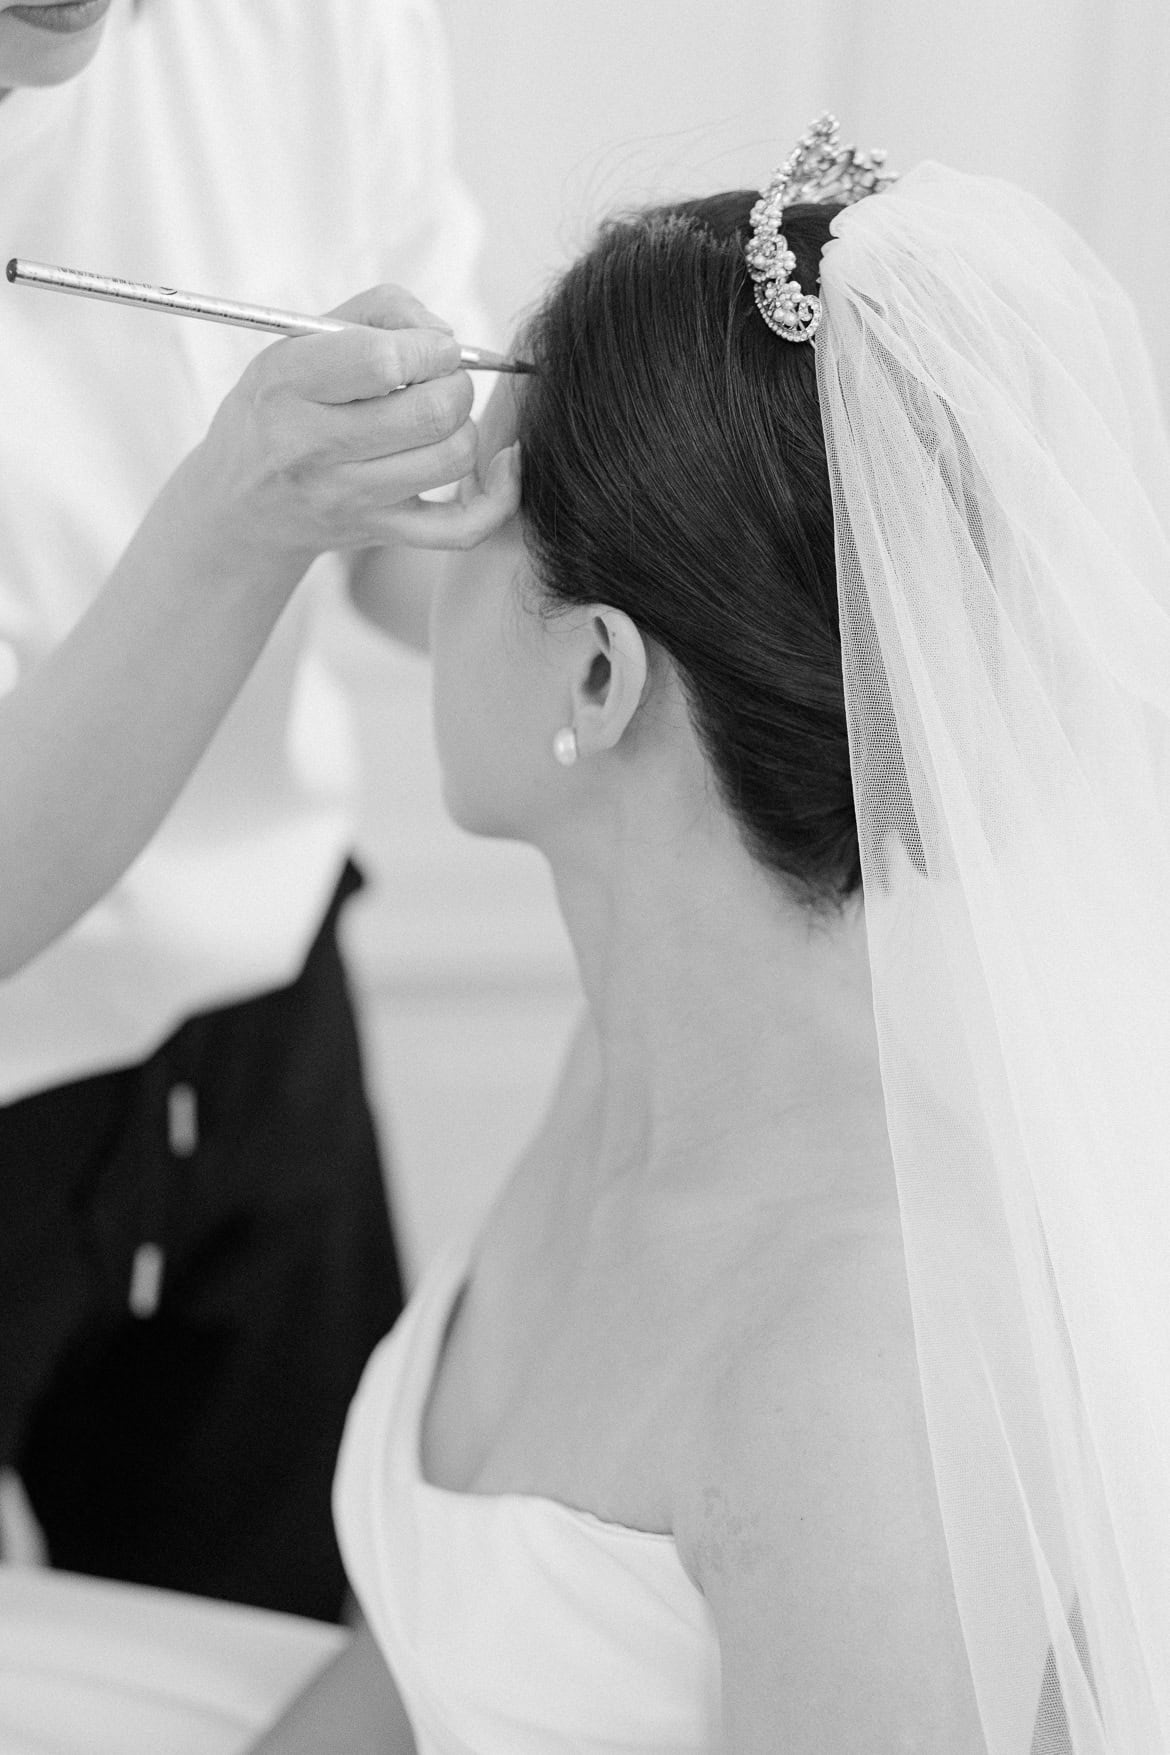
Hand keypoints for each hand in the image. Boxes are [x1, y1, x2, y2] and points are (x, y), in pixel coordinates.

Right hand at [182, 283, 517, 563]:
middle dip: (455, 383)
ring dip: (466, 426)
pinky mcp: (382, 534)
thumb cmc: (281, 405)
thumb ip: (377, 311)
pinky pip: (463, 529)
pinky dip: (500, 498)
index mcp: (290, 386)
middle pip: (432, 412)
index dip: (429, 347)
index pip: (383, 361)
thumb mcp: (298, 340)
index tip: (432, 346)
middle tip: (440, 379)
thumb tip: (445, 335)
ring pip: (453, 457)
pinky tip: (504, 467)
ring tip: (440, 417)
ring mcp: (351, 499)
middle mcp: (315, 449)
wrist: (240, 504)